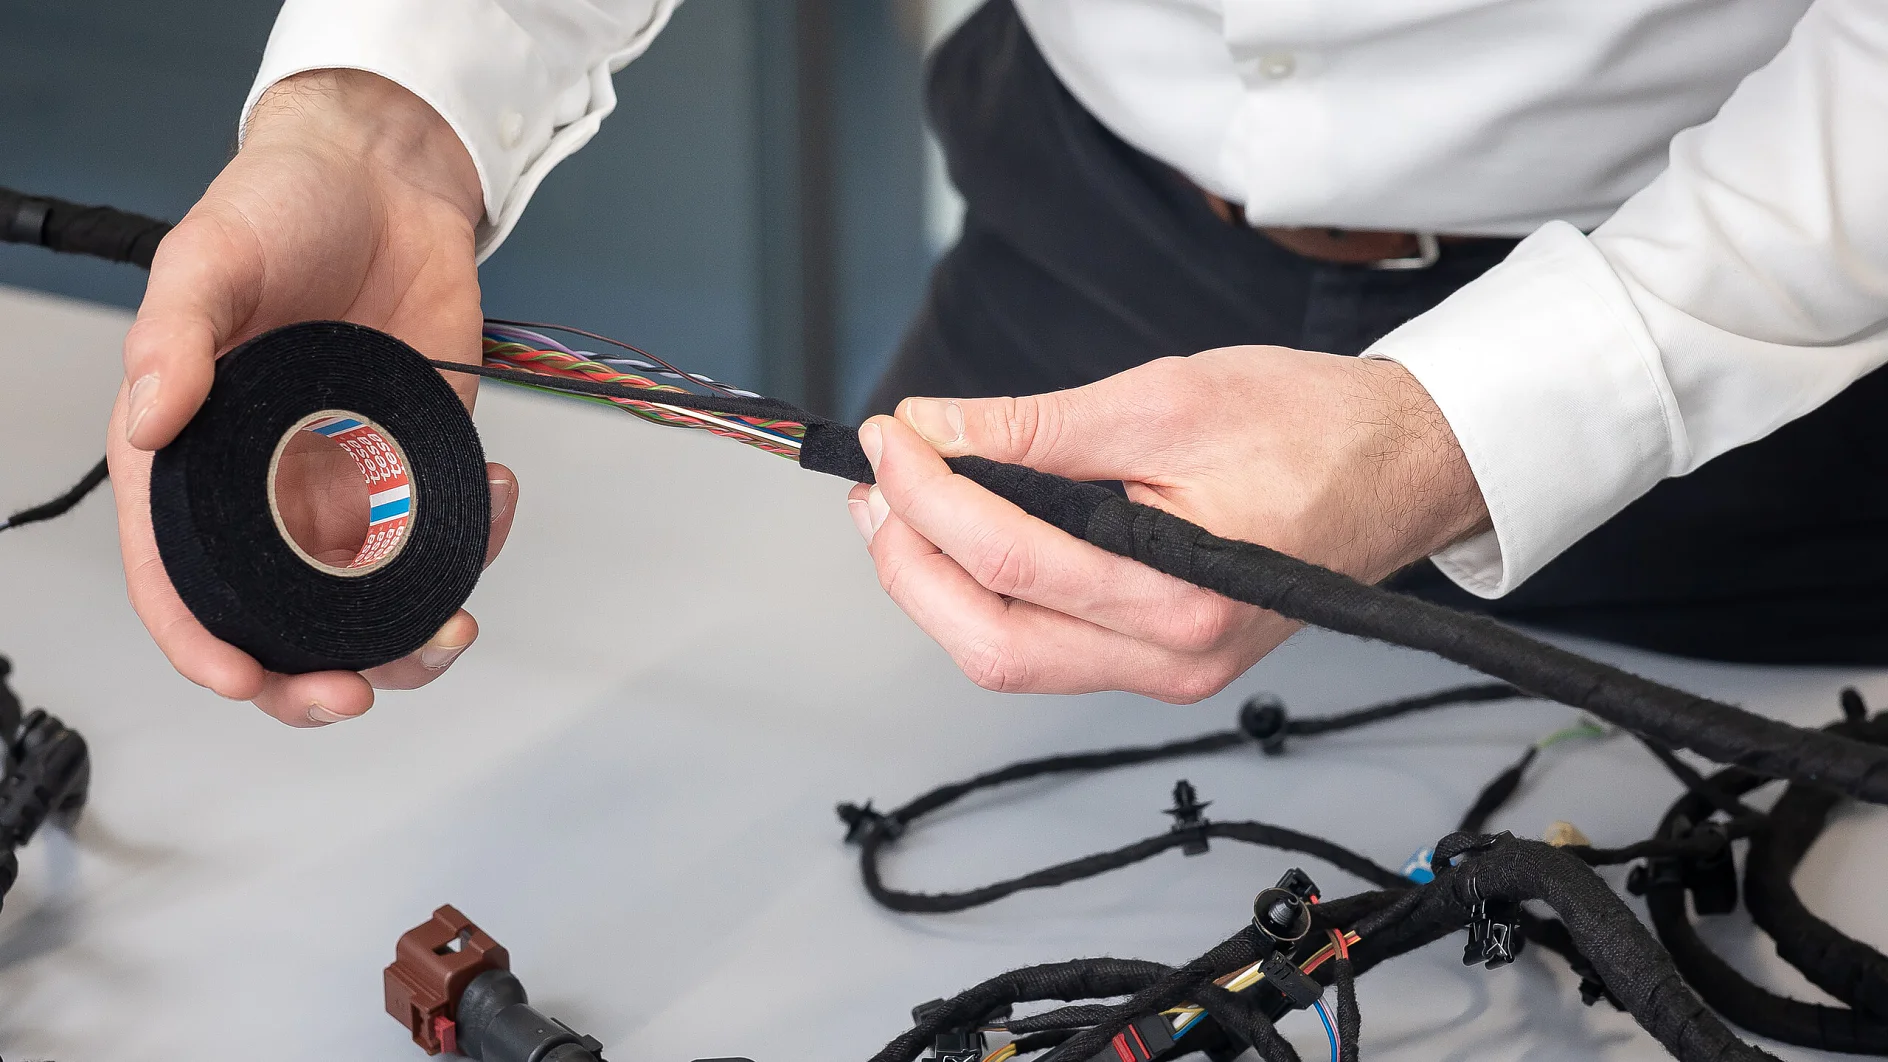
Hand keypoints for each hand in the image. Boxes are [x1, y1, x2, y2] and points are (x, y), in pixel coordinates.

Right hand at [109, 69, 515, 725]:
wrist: (383, 178)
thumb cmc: (278, 209)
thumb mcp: (208, 258)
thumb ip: (174, 335)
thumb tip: (147, 417)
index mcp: (192, 459)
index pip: (178, 578)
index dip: (201, 641)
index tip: (243, 675)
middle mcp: (268, 488)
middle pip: (281, 617)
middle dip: (316, 675)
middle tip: (358, 689)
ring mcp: (349, 480)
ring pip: (373, 598)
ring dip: (411, 634)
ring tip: (451, 624)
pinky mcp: (421, 460)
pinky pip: (448, 530)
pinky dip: (478, 539)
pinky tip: (497, 497)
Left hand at [846, 346, 1489, 702]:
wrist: (1405, 464)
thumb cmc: (1314, 426)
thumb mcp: (1167, 398)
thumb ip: (1040, 424)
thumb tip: (935, 427)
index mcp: (1186, 590)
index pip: (1009, 555)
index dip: (927, 492)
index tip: (889, 433)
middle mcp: (1174, 655)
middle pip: (991, 639)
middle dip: (909, 561)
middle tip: (873, 486)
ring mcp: (1169, 670)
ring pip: (1009, 657)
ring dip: (938, 586)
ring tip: (900, 509)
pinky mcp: (1164, 661)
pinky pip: (1048, 650)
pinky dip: (989, 598)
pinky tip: (965, 541)